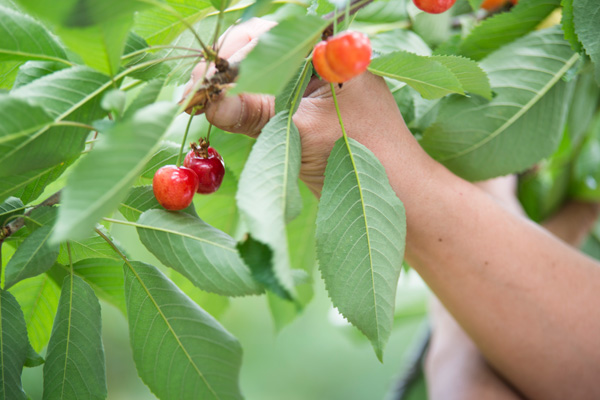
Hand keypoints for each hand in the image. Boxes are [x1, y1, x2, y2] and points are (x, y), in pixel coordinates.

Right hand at [181, 18, 413, 194]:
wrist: (398, 191)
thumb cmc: (363, 157)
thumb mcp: (304, 132)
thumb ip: (257, 114)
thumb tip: (208, 103)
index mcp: (333, 50)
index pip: (273, 35)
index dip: (234, 52)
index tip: (205, 77)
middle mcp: (324, 59)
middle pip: (264, 49)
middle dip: (228, 68)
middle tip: (195, 92)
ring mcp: (314, 84)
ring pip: (264, 73)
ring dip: (232, 86)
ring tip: (200, 102)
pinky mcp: (307, 107)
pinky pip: (270, 95)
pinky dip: (245, 103)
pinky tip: (220, 110)